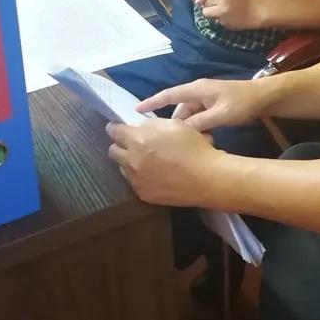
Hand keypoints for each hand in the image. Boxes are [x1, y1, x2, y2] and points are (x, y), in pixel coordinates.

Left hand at [107, 118, 222, 205]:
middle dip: (120, 145)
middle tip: (133, 144)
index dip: (115, 127)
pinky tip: (156, 175)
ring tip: (147, 161)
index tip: (118, 127)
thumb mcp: (175, 124)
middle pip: (113, 151)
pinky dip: (141, 176)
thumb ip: (152, 124)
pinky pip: (135, 182)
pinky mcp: (144, 194)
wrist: (207, 178)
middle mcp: (132, 160)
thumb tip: (140, 128)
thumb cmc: (194, 147)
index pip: (114, 131)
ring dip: (130, 162)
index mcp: (138, 140)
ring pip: (122, 167)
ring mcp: (136, 180)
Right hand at [136, 78, 268, 131]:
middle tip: (179, 143)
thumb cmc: (242, 103)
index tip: (135, 112)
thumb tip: (180, 132)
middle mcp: (197, 93)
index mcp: (196, 90)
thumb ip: (200, 122)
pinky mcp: (212, 106)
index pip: (168, 95)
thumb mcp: (221, 114)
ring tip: (200, 143)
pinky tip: (207, 140)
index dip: (151, 103)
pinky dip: (199, 129)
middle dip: (178, 127)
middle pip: (179, 111)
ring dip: (191, 130)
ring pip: (189, 117)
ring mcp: (205, 99)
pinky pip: (198, 119)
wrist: (264, 98)